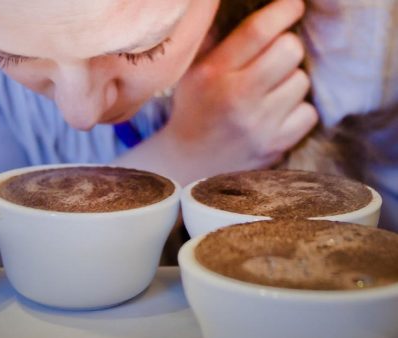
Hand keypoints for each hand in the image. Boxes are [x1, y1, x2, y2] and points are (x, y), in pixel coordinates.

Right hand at [166, 0, 317, 173]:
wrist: (188, 162)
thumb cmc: (194, 108)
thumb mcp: (192, 71)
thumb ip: (215, 39)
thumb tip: (240, 7)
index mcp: (212, 73)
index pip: (258, 31)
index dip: (284, 10)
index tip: (293, 6)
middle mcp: (237, 98)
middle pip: (290, 50)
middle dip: (286, 47)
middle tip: (274, 57)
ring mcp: (259, 125)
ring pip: (301, 81)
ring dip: (290, 80)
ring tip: (269, 91)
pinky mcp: (275, 147)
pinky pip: (308, 113)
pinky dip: (297, 110)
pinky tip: (276, 114)